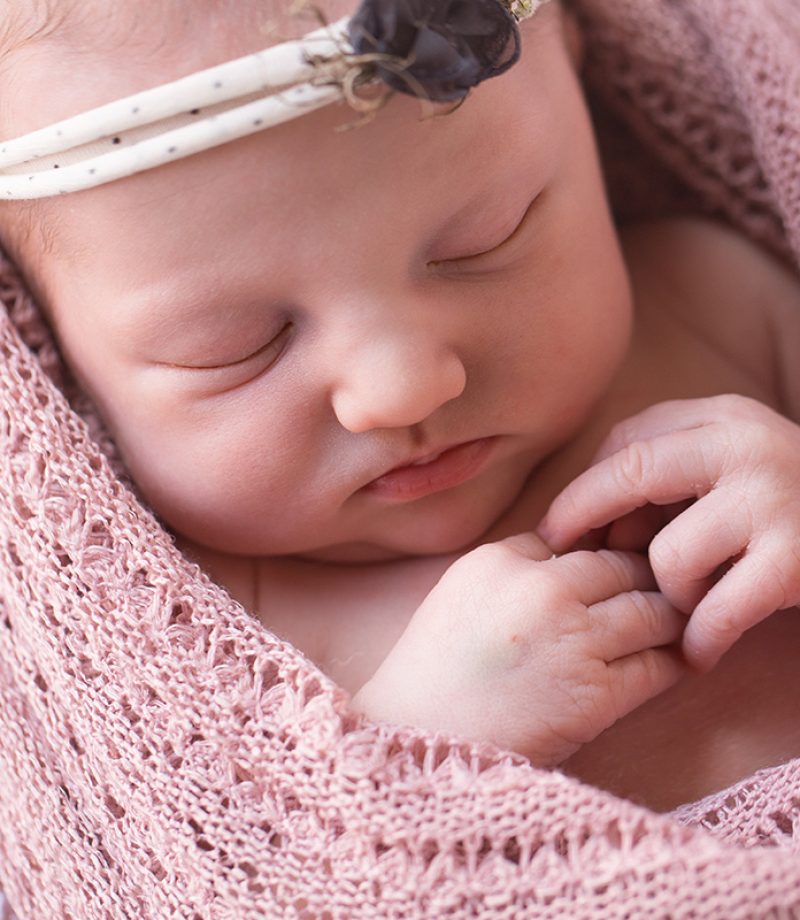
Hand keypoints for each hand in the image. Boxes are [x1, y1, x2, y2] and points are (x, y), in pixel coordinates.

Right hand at [351, 534, 685, 767]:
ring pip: (654, 610)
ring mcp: (572, 641)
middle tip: (661, 593)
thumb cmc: (436, 668)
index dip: (601, 552)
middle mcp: (541, 590)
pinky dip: (673, 662)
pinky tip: (673, 662)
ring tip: (671, 628)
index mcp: (502, 560)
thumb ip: (514, 564)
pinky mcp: (595, 694)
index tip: (616, 568)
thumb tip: (576, 552)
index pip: (578, 537)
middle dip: (646, 580)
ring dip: (668, 619)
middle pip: (624, 567)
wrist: (419, 739)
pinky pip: (658, 665)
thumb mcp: (461, 591)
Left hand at [538, 395, 799, 670]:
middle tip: (583, 568)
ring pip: (669, 556)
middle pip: (632, 476)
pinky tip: (698, 650)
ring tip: (691, 603)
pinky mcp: (796, 560)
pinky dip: (701, 639)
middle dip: (593, 526)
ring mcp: (773, 499)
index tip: (551, 534)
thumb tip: (585, 529)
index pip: (625, 445)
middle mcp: (746, 444)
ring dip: (669, 593)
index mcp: (722, 416)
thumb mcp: (722, 466)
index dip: (580, 494)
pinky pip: (716, 612)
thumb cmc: (779, 507)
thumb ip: (657, 477)